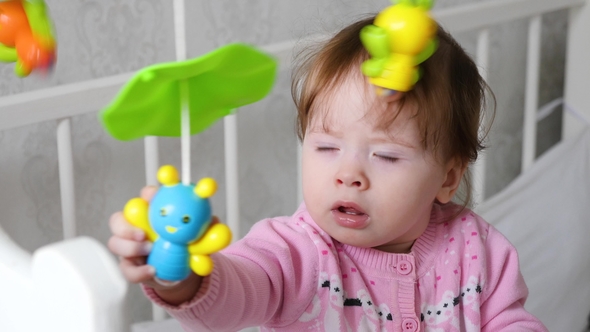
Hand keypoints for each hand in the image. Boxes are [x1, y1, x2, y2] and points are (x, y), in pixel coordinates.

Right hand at [107, 186, 204, 303]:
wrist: (182, 271)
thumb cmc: (188, 246)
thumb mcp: (201, 237)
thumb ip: (206, 229)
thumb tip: (214, 220)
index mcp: (153, 213)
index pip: (146, 197)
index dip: (148, 194)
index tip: (153, 195)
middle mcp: (137, 227)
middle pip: (119, 218)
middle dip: (126, 223)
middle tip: (142, 233)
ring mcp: (129, 247)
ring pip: (115, 242)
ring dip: (130, 247)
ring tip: (148, 250)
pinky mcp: (129, 265)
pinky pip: (126, 269)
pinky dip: (139, 271)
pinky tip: (152, 271)